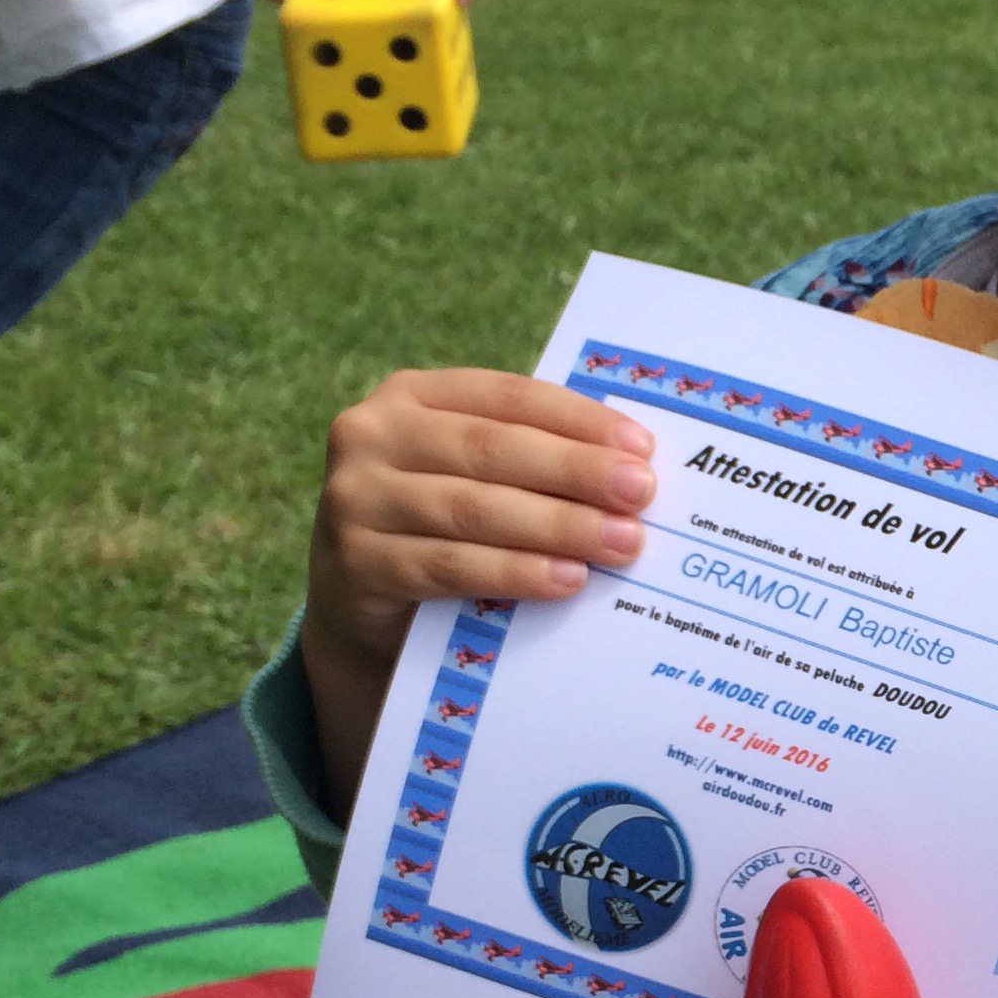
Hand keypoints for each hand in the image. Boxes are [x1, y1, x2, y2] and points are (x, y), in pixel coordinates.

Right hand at [301, 371, 655, 815]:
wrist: (363, 602)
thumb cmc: (441, 525)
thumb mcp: (473, 475)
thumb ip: (530, 458)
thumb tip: (632, 468)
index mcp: (411, 395)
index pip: (507, 396)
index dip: (577, 419)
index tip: (641, 448)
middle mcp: (372, 434)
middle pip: (492, 448)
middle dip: (576, 471)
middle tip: (641, 494)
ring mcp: (355, 499)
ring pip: (474, 509)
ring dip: (558, 526)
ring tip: (621, 543)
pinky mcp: (357, 564)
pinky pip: (450, 566)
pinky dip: (514, 572)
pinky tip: (566, 579)